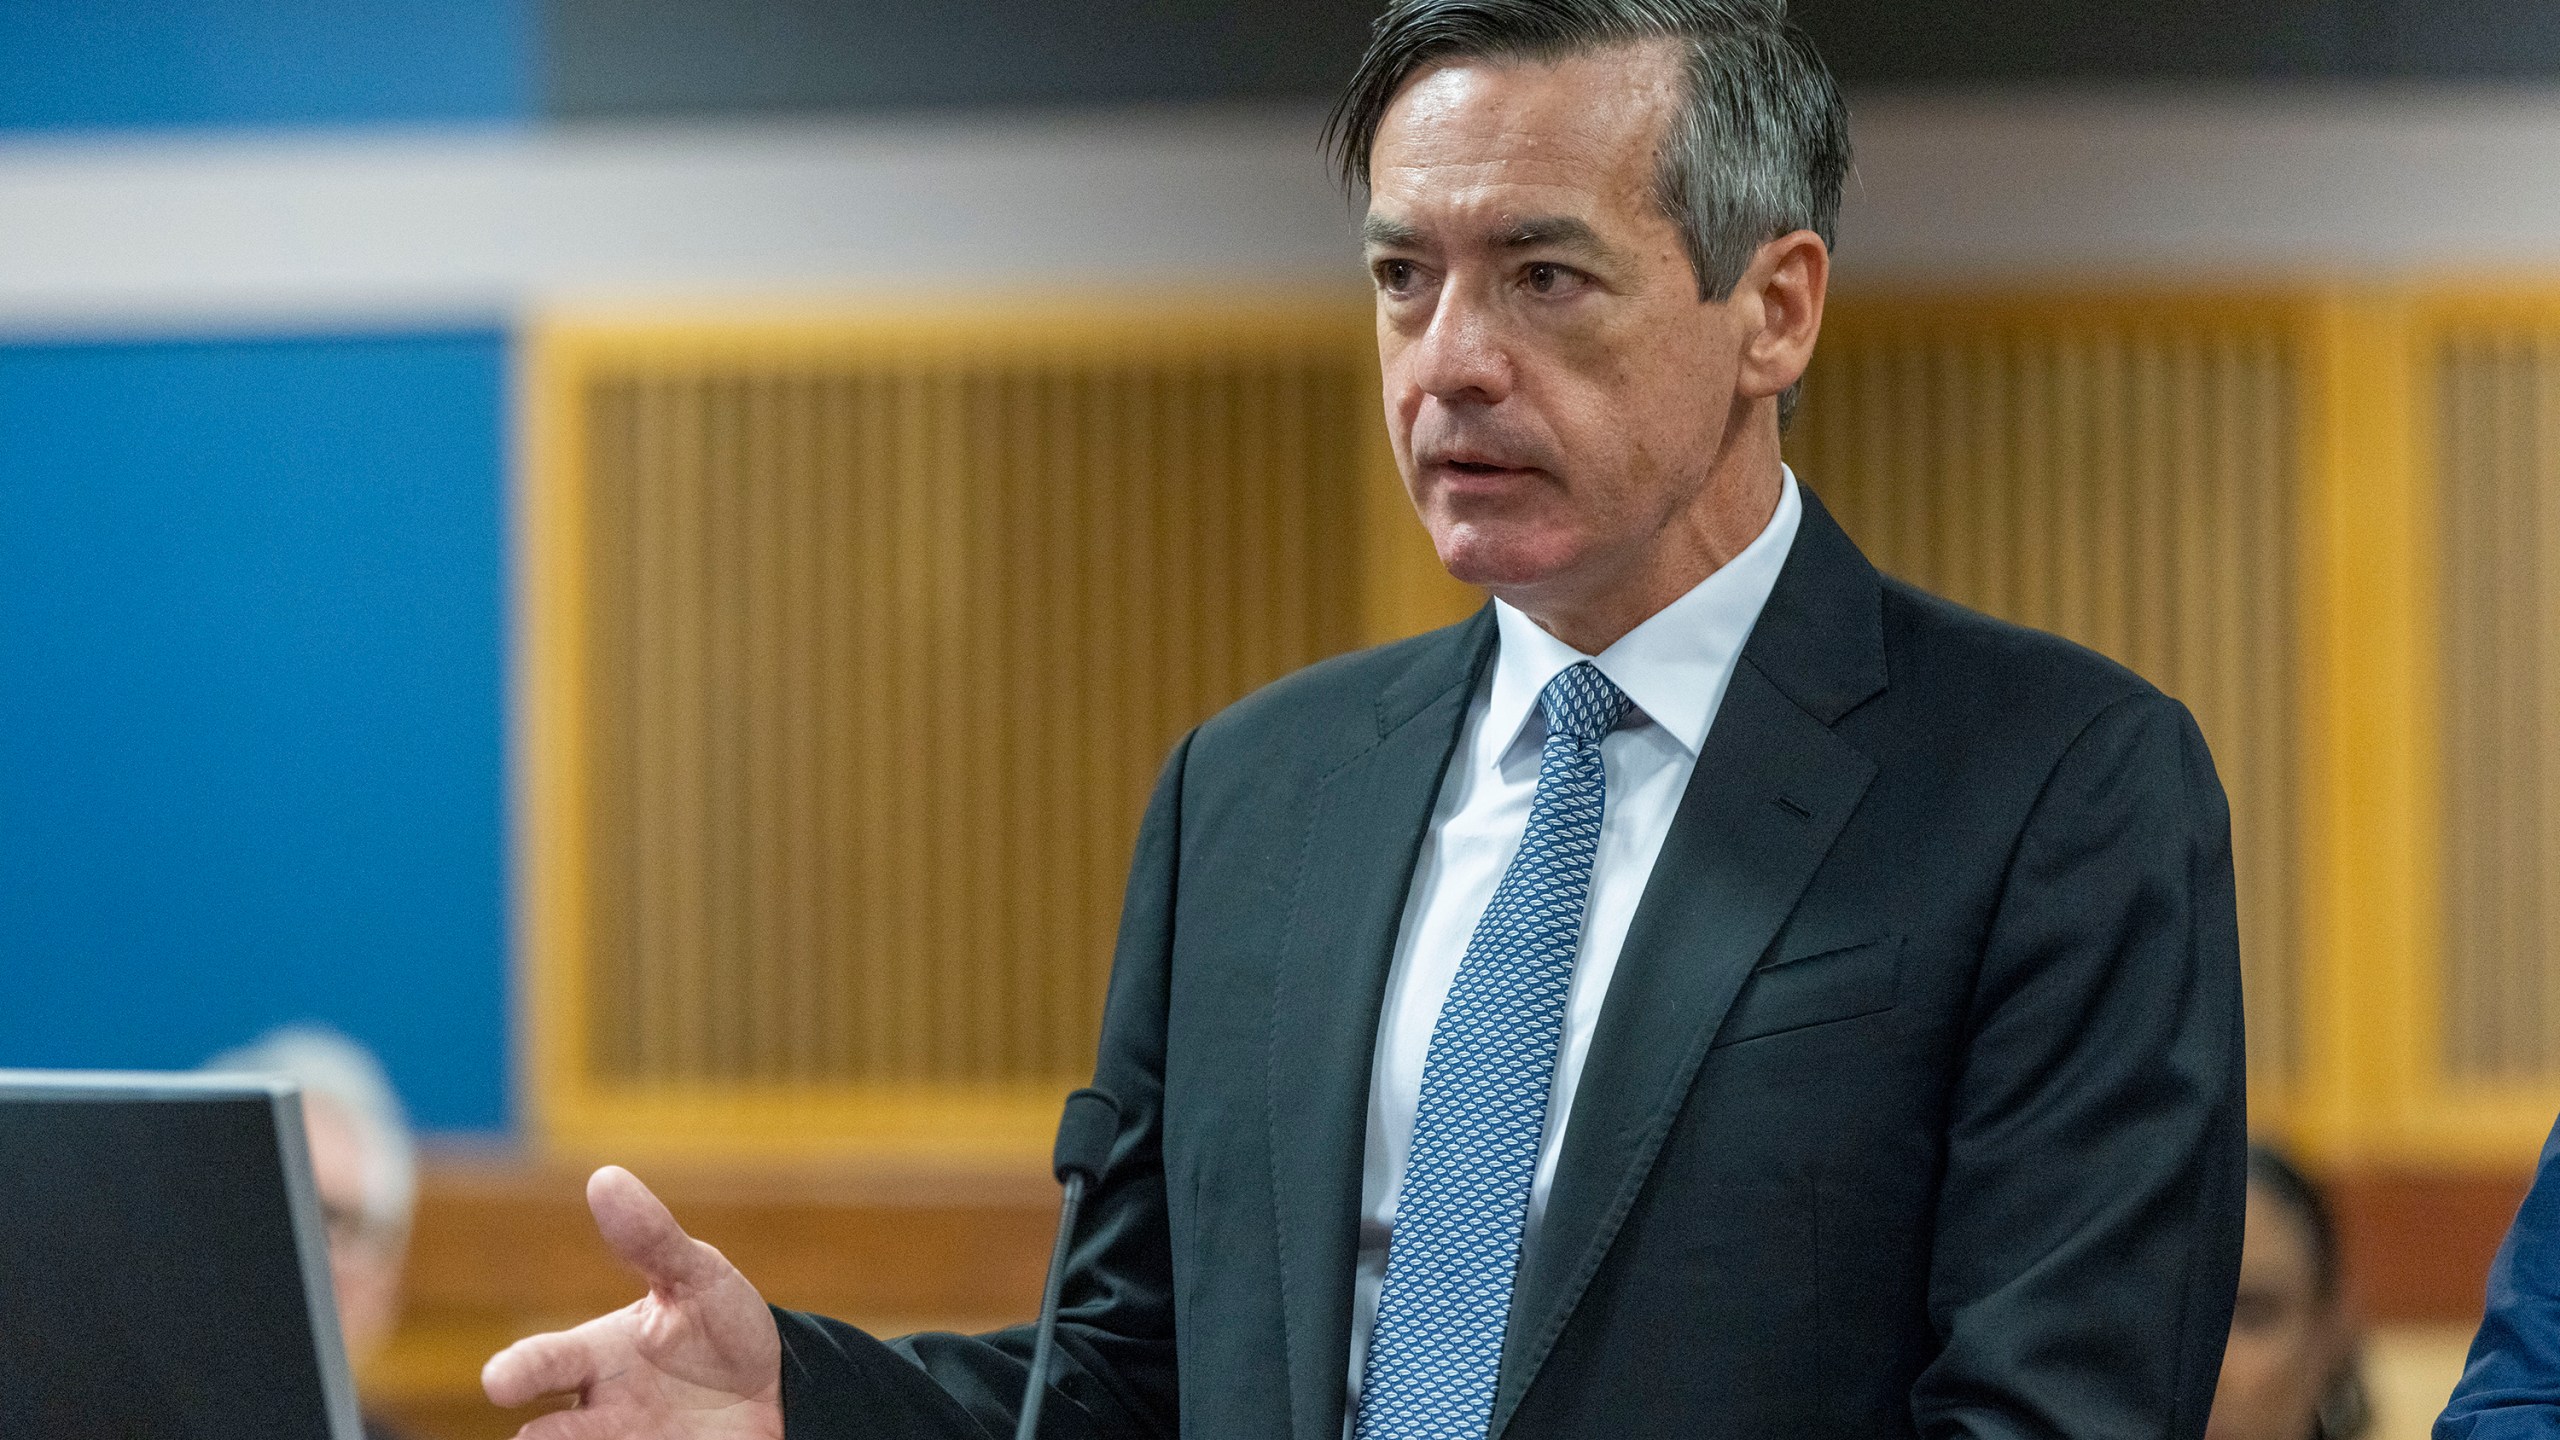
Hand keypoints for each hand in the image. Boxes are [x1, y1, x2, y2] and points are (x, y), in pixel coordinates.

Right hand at [482, 1166, 785, 1438]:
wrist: (778, 1391)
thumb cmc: (721, 1327)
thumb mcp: (698, 1277)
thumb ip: (653, 1238)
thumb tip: (605, 1177)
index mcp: (596, 1357)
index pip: (544, 1363)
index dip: (520, 1371)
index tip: (498, 1382)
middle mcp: (598, 1413)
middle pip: (549, 1434)